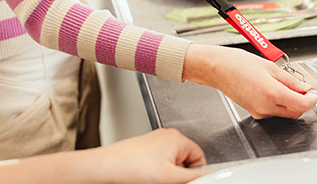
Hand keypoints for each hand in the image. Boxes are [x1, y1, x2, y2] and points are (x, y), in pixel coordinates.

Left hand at [91, 128, 206, 183]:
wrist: (106, 168)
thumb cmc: (133, 167)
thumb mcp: (171, 178)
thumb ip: (194, 178)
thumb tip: (210, 176)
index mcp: (177, 138)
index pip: (200, 157)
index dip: (195, 173)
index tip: (187, 182)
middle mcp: (166, 137)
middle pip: (185, 161)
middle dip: (180, 175)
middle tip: (167, 181)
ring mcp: (154, 143)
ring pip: (171, 164)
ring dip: (167, 175)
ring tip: (153, 179)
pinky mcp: (144, 151)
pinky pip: (159, 164)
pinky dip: (156, 173)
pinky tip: (147, 178)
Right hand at [182, 45, 315, 118]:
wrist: (217, 69)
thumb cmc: (238, 63)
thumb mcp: (270, 66)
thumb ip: (290, 80)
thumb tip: (304, 88)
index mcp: (272, 93)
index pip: (302, 105)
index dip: (311, 99)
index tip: (312, 93)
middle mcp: (266, 106)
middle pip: (295, 112)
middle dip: (301, 101)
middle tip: (299, 86)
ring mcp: (259, 112)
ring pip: (284, 112)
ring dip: (289, 102)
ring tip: (280, 83)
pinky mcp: (254, 112)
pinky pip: (273, 111)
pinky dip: (278, 103)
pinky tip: (270, 88)